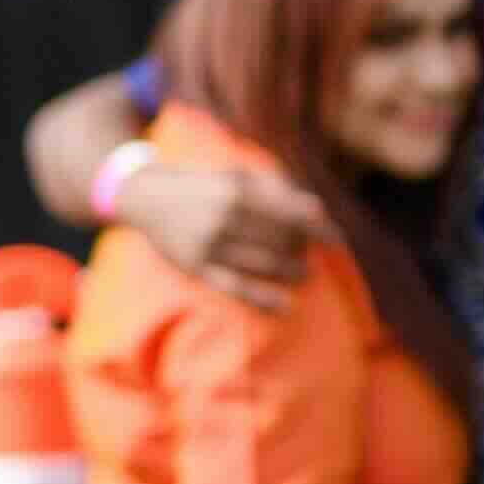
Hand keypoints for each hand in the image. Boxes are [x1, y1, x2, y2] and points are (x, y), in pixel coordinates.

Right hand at [124, 152, 322, 304]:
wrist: (145, 197)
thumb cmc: (202, 186)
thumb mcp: (236, 176)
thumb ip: (276, 189)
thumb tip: (317, 211)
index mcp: (237, 191)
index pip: (292, 213)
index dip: (319, 229)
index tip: (338, 240)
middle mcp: (225, 217)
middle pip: (280, 239)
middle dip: (301, 249)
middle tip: (309, 254)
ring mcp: (210, 245)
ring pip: (263, 264)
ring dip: (290, 271)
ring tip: (302, 275)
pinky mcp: (197, 268)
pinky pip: (235, 287)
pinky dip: (261, 299)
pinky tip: (283, 306)